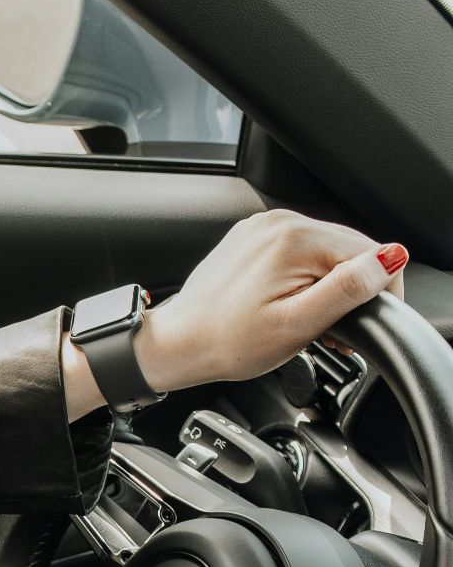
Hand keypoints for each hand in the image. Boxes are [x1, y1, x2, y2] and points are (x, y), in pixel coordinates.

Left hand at [62, 211, 408, 417]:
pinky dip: (303, 279)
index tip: (360, 327)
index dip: (377, 293)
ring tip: (306, 321)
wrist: (175, 344)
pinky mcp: (252, 240)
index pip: (372, 253)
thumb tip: (391, 258)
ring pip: (325, 253)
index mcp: (295, 237)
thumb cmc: (227, 342)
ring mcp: (262, 228)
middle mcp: (279, 222)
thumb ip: (348, 288)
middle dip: (351, 291)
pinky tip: (288, 305)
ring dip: (328, 286)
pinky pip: (297, 254)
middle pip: (349, 251)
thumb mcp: (298, 323)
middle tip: (331, 333)